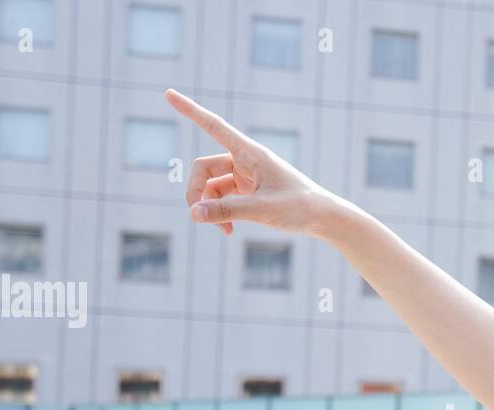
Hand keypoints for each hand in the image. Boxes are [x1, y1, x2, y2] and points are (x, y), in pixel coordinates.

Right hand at [165, 88, 341, 236]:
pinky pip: (223, 198)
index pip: (213, 126)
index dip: (190, 110)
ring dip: (210, 207)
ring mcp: (246, 176)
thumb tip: (193, 213)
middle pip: (204, 168)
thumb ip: (226, 211)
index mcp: (250, 153)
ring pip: (212, 186)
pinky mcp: (249, 191)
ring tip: (222, 231)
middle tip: (198, 216)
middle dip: (197, 192)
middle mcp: (245, 160)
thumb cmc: (300, 208)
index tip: (168, 93)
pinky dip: (221, 213)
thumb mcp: (262, 210)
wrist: (325, 218)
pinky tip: (228, 231)